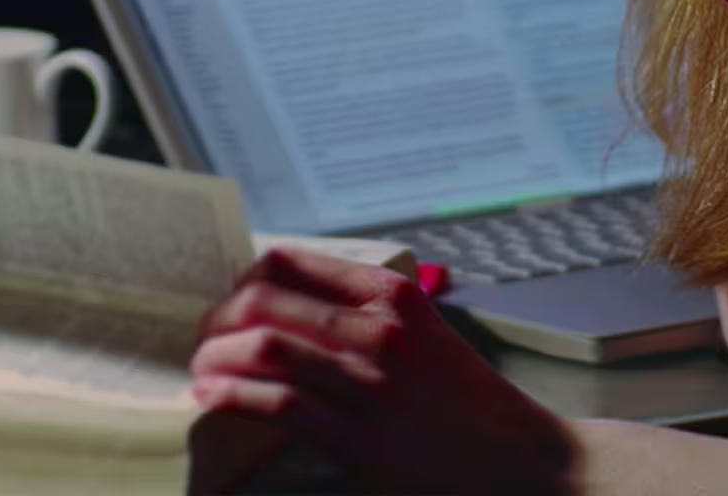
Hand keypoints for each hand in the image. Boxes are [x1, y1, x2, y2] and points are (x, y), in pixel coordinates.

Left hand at [190, 247, 577, 493]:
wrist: (528, 463)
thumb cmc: (468, 404)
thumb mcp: (422, 335)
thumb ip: (363, 316)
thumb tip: (287, 312)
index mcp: (390, 293)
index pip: (286, 262)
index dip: (240, 282)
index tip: (227, 306)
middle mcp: (377, 328)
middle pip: (261, 300)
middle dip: (216, 320)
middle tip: (202, 343)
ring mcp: (369, 382)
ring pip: (263, 346)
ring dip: (214, 357)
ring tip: (199, 373)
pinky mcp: (362, 438)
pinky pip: (279, 403)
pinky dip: (233, 396)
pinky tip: (212, 398)